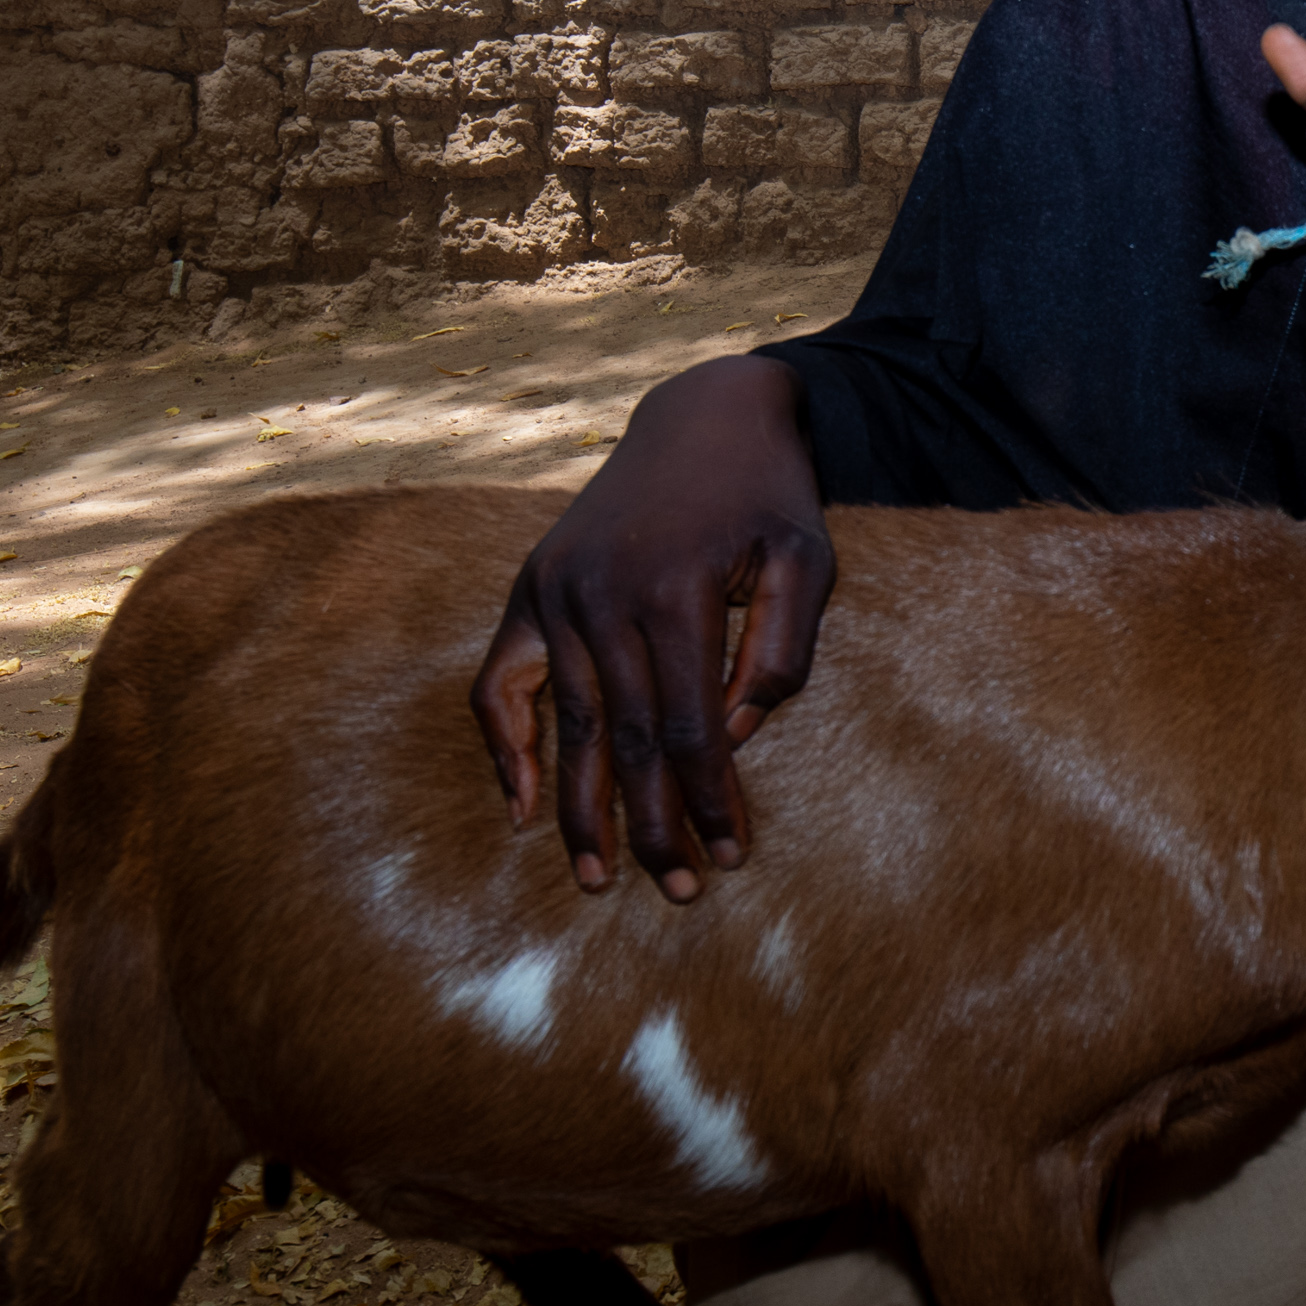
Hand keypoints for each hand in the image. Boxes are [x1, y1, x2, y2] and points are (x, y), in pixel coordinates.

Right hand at [467, 355, 834, 900]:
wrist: (704, 413)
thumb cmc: (768, 496)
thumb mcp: (806, 559)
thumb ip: (781, 652)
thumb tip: (734, 737)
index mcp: (674, 591)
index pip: (688, 727)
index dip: (709, 798)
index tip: (730, 856)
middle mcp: (602, 595)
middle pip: (625, 740)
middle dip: (652, 825)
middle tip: (677, 891)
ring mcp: (555, 591)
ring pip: (569, 725)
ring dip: (581, 809)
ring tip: (597, 879)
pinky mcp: (530, 587)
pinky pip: (499, 682)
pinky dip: (506, 746)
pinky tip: (522, 807)